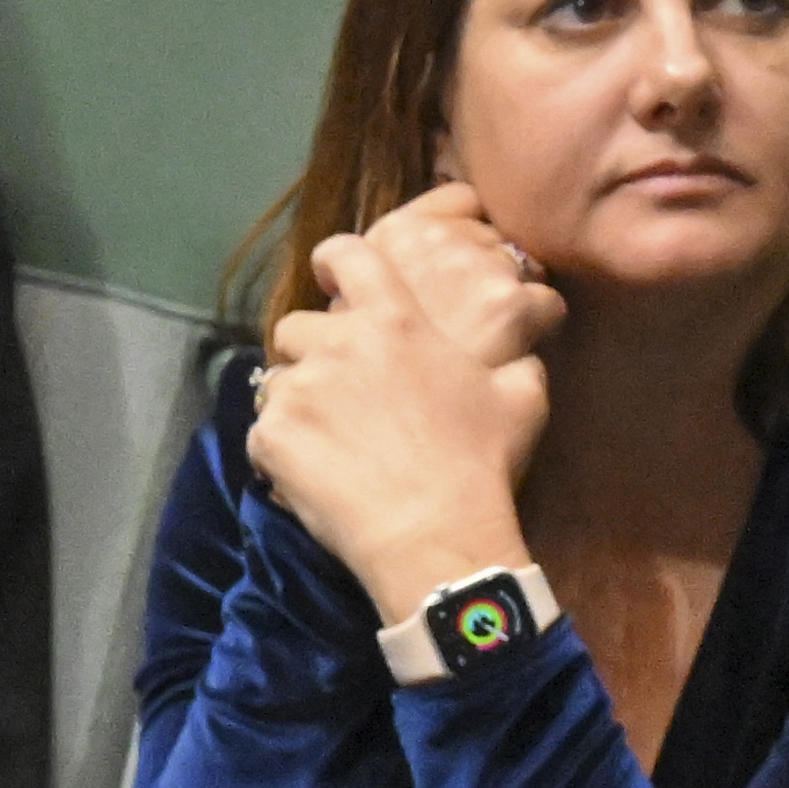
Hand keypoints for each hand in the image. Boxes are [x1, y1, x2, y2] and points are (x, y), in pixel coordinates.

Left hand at [251, 187, 551, 612]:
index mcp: (396, 321)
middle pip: (296, 326)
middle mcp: (338, 343)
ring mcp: (297, 389)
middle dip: (311, 349)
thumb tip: (521, 352)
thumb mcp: (522, 398)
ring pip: (278, 381)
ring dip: (298, 400)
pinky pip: (266, 433)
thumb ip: (515, 361)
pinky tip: (317, 473)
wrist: (434, 532)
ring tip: (328, 438)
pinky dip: (285, 449)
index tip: (335, 279)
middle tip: (339, 387)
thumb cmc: (482, 460)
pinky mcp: (270, 437)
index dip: (335, 262)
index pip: (347, 255)